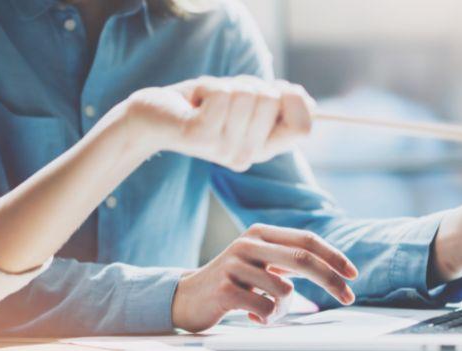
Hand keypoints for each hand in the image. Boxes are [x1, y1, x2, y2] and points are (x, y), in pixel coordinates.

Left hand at [111, 75, 314, 171]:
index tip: (273, 91)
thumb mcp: (245, 102)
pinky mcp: (201, 136)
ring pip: (248, 94)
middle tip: (224, 99)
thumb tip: (308, 102)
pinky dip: (208, 86)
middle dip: (249, 84)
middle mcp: (247, 156)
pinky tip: (194, 103)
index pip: (303, 128)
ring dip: (225, 84)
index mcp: (262, 149)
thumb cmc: (201, 105)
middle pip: (273, 101)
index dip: (294, 100)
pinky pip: (223, 94)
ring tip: (206, 102)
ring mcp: (224, 149)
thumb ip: (277, 102)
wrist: (152, 117)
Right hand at [171, 224, 357, 332]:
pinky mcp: (225, 289)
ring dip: (284, 309)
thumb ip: (288, 260)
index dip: (333, 256)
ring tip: (264, 311)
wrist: (186, 298)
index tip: (353, 274)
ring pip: (285, 291)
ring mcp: (235, 265)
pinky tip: (248, 315)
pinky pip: (265, 309)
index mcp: (260, 233)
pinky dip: (264, 318)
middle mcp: (248, 243)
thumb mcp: (260, 262)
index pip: (306, 240)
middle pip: (303, 259)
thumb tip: (332, 269)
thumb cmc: (232, 282)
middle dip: (331, 280)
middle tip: (349, 297)